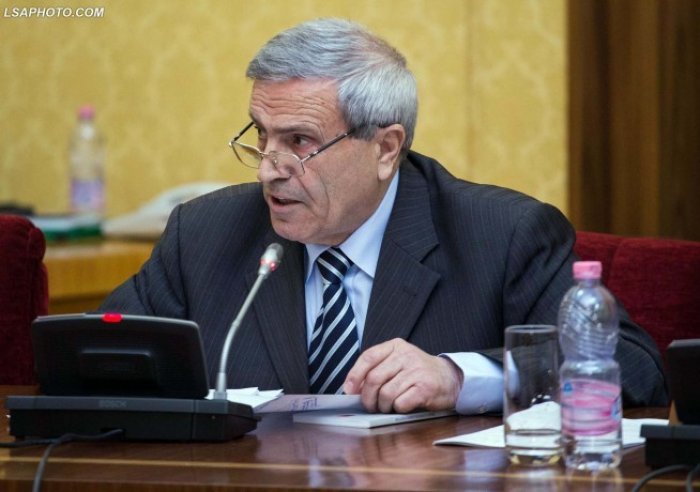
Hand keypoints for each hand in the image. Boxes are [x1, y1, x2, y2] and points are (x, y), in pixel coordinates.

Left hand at [343, 338, 462, 412]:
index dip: (355, 375)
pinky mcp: (425, 388)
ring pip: (386, 393)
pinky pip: (400, 403)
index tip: (349, 390)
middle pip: (374, 378)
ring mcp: (416, 371)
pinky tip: (403, 406)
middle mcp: (406, 355)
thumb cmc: (418, 373)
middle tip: (370, 405)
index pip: (368, 357)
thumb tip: (352, 388)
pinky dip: (397, 409)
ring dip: (383, 406)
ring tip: (387, 407)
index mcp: (396, 346)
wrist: (450, 379)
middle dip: (368, 397)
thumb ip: (377, 369)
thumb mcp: (398, 361)